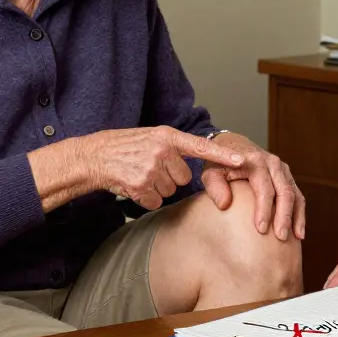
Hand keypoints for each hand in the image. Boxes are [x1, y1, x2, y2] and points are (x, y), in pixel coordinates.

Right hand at [83, 126, 243, 209]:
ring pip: (170, 190)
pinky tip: (134, 185)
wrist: (95, 156)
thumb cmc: (125, 146)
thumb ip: (173, 146)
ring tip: (139, 174)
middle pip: (184, 177)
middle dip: (170, 176)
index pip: (201, 146)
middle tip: (150, 167)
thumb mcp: (151, 136)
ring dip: (157, 187)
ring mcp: (151, 169)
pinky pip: (156, 201)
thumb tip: (197, 158)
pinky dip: (146, 198)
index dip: (223, 155)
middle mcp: (161, 150)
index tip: (242, 161)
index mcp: (167, 135)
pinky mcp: (141, 186)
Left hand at [201, 132, 305, 240]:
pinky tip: (298, 232)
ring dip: (296, 217)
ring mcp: (282, 169)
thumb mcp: (211, 172)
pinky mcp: (287, 176)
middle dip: (284, 216)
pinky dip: (299, 213)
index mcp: (255, 161)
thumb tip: (224, 205)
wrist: (233, 145)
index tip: (260, 229)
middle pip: (284, 192)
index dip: (264, 209)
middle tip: (280, 237)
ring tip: (295, 237)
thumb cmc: (220, 163)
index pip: (264, 188)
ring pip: (295, 194)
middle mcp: (273, 163)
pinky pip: (297, 196)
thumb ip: (215, 187)